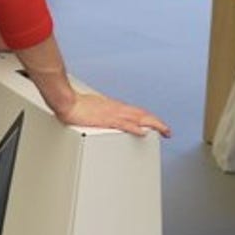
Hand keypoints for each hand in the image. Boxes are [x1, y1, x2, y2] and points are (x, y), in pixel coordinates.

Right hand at [56, 92, 170, 137]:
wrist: (66, 101)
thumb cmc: (76, 105)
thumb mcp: (92, 108)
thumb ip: (100, 113)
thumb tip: (103, 117)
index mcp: (114, 107)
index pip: (136, 112)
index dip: (149, 118)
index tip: (157, 124)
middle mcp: (116, 109)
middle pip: (142, 115)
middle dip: (156, 122)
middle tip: (167, 130)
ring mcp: (112, 114)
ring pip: (138, 118)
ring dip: (152, 124)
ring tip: (163, 131)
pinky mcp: (105, 120)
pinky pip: (124, 125)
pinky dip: (135, 128)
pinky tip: (143, 133)